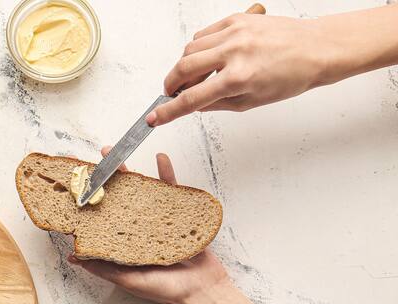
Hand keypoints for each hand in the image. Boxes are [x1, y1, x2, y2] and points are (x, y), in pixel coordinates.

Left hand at [68, 147, 229, 303]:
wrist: (202, 291)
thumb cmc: (164, 290)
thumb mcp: (129, 281)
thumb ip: (104, 269)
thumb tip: (73, 256)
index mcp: (123, 242)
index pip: (103, 216)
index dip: (92, 199)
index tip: (80, 182)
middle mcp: (137, 228)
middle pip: (120, 197)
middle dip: (108, 177)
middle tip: (99, 157)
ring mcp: (157, 219)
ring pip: (141, 190)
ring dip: (131, 170)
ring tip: (119, 152)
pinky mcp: (179, 214)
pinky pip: (172, 190)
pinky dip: (166, 173)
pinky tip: (159, 157)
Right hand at [147, 13, 332, 125]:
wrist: (316, 49)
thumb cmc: (292, 76)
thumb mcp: (253, 101)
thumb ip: (218, 104)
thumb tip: (193, 104)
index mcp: (240, 78)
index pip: (192, 99)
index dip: (169, 112)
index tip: (154, 117)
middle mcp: (234, 52)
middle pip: (183, 68)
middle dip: (171, 84)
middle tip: (171, 93)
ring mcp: (234, 32)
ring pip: (190, 49)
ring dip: (185, 66)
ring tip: (195, 77)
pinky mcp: (236, 18)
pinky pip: (204, 34)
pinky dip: (199, 48)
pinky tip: (208, 58)